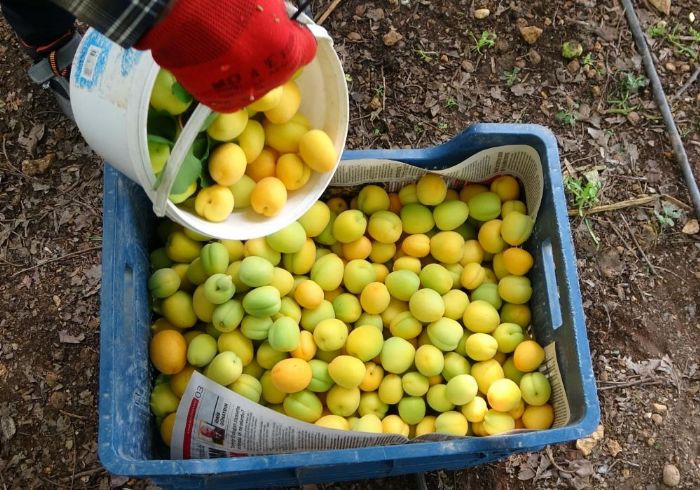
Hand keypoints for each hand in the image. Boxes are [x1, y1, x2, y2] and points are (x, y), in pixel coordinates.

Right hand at [136, 0, 316, 112]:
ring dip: (248, 65)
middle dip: (271, 51)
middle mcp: (271, 78)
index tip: (286, 25)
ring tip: (226, 44)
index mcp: (289, 52)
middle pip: (281, 66)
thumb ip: (278, 10)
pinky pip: (229, 89)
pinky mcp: (218, 100)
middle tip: (250, 32)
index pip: (308, 48)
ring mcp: (244, 91)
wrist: (173, 13)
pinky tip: (213, 58)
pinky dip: (225, 77)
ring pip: (256, 80)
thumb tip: (281, 15)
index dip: (296, 35)